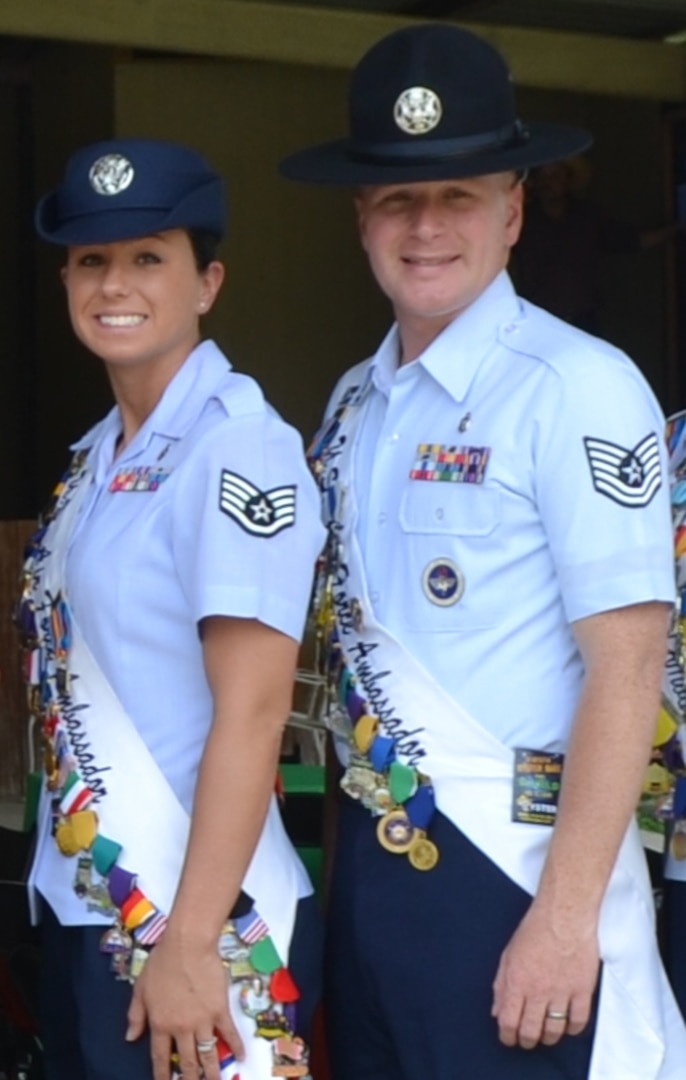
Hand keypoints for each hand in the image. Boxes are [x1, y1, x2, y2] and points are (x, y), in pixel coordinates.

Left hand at [126, 934, 244, 1079]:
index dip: (163, 1075)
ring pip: (208, 1055)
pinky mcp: (220, 1010)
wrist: (188, 944)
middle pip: (187, 1062)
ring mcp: (202, 1021)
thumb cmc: (162, 962)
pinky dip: (236, 1046)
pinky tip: (240, 1057)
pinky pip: (229, 1033)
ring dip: (212, 1073)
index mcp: (160, 1024)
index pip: (160, 1057)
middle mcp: (181, 1028)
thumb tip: (130, 1038)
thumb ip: (136, 1015)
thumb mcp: (141, 988)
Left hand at [491, 902, 599, 1049]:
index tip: (509, 1038)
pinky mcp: (582, 990)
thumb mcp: (509, 954)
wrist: (564, 914)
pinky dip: (572, 1029)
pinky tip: (567, 1025)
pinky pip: (578, 1021)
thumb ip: (501, 984)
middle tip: (527, 1040)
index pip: (508, 1021)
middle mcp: (538, 991)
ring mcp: (561, 992)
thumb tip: (497, 1009)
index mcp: (516, 981)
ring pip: (554, 1031)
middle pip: (531, 1031)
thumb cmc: (536, 928)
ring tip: (546, 1035)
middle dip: (527, 1041)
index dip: (507, 1036)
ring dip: (548, 1037)